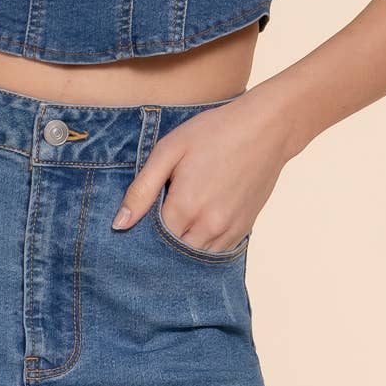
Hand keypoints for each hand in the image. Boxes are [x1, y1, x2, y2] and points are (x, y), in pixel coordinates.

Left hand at [111, 92, 292, 251]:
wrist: (266, 129)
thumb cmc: (214, 132)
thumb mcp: (169, 150)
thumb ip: (142, 189)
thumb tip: (120, 224)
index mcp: (185, 206)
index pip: (151, 240)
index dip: (141, 232)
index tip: (138, 219)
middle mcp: (208, 226)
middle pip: (173, 254)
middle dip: (160, 244)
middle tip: (155, 221)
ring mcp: (229, 231)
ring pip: (195, 256)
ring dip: (182, 246)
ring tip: (176, 222)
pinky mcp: (244, 229)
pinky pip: (216, 252)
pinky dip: (203, 244)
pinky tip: (196, 224)